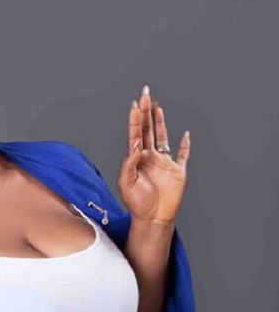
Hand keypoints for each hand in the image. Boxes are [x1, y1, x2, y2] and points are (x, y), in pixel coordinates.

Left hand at [117, 85, 190, 223]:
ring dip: (160, 121)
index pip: (136, 133)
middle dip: (146, 111)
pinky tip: (186, 135)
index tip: (135, 103)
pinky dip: (185, 145)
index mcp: (137, 158)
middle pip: (148, 128)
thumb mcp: (126, 183)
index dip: (135, 118)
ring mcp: (164, 162)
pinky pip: (183, 155)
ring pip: (162, 136)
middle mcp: (150, 156)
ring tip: (156, 106)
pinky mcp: (178, 171)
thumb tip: (135, 144)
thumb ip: (129, 163)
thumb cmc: (136, 203)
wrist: (152, 218)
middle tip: (145, 93)